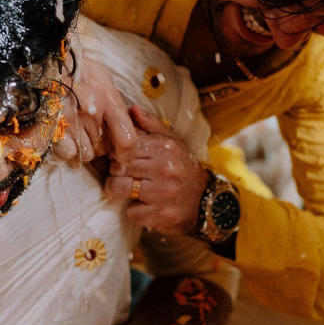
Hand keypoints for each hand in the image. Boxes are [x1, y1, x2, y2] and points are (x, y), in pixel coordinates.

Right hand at [61, 60, 135, 164]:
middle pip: (104, 148)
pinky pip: (68, 153)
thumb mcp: (104, 80)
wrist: (51, 60)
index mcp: (109, 100)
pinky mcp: (54, 127)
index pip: (127, 139)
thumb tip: (124, 122)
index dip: (127, 154)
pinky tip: (67, 139)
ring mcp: (72, 121)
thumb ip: (115, 103)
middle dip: (101, 146)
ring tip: (79, 135)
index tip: (123, 158)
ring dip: (85, 149)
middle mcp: (92, 113)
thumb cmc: (79, 68)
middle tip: (94, 134)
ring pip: (87, 154)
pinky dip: (68, 151)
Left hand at [105, 106, 207, 234]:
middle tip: (124, 174)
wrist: (207, 201)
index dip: (118, 152)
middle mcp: (164, 169)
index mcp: (165, 148)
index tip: (121, 158)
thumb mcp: (173, 141)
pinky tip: (145, 205)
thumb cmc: (183, 167)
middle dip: (116, 171)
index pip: (125, 146)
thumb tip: (131, 109)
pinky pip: (132, 212)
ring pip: (119, 188)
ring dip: (119, 190)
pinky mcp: (161, 215)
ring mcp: (162, 193)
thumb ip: (151, 124)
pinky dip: (135, 210)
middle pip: (118, 167)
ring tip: (128, 188)